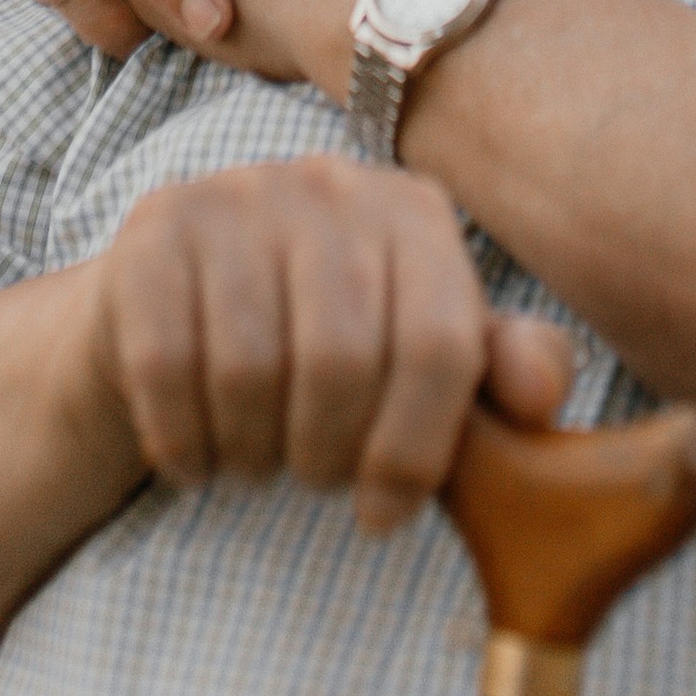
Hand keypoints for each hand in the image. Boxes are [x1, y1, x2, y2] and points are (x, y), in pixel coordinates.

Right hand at [90, 153, 574, 531]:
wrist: (176, 318)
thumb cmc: (323, 349)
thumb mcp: (420, 363)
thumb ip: (496, 375)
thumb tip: (542, 395)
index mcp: (415, 212)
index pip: (440, 345)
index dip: (416, 453)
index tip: (383, 514)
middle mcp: (331, 182)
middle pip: (343, 359)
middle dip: (326, 455)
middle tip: (312, 478)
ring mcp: (236, 193)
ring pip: (250, 368)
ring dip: (252, 452)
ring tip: (257, 459)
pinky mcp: (153, 227)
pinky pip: (166, 365)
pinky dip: (184, 441)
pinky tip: (196, 456)